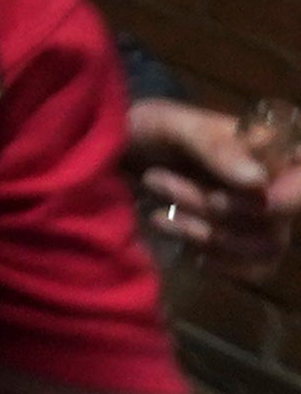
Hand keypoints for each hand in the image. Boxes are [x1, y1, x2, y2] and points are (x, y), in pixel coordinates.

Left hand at [126, 97, 300, 281]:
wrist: (110, 156)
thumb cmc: (146, 132)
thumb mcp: (169, 124)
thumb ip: (214, 146)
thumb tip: (258, 182)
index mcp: (270, 148)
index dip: (283, 198)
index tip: (218, 198)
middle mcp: (275, 184)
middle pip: (273, 216)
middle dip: (209, 206)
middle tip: (154, 179)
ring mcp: (262, 217)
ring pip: (264, 246)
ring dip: (207, 235)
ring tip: (160, 215)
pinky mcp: (242, 244)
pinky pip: (255, 269)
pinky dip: (220, 263)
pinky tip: (187, 250)